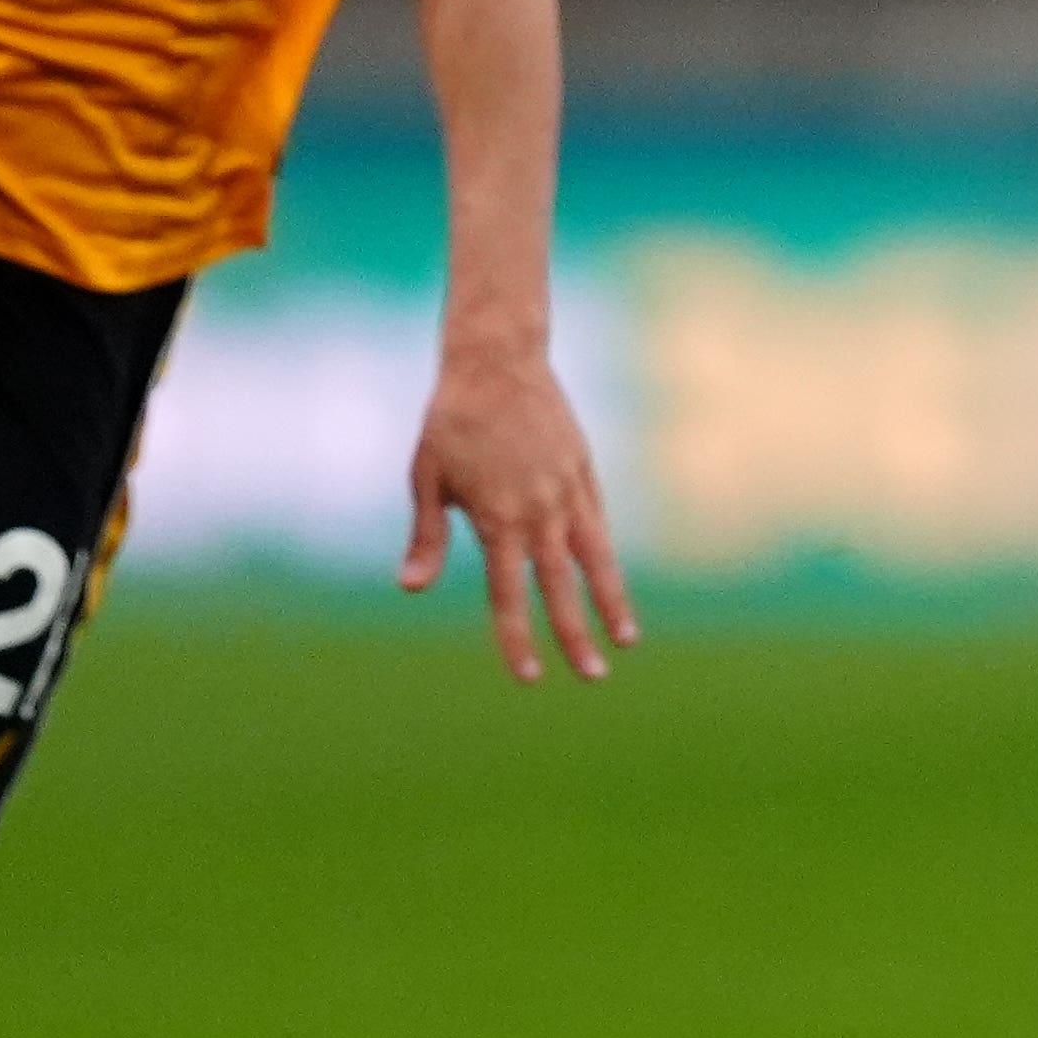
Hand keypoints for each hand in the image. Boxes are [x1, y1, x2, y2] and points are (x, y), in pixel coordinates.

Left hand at [397, 336, 636, 680]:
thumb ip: (428, 538)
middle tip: (592, 677)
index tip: (529, 676)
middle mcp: (539, 511)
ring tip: (627, 641)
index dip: (518, 639)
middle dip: (576, 637)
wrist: (497, 359)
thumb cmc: (451, 420)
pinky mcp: (583, 471)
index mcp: (497, 518)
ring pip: (596, 560)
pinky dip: (606, 558)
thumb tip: (410, 589)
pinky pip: (598, 524)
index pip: (509, 595)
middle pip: (561, 588)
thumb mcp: (427, 478)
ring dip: (611, 604)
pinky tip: (611, 582)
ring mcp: (567, 491)